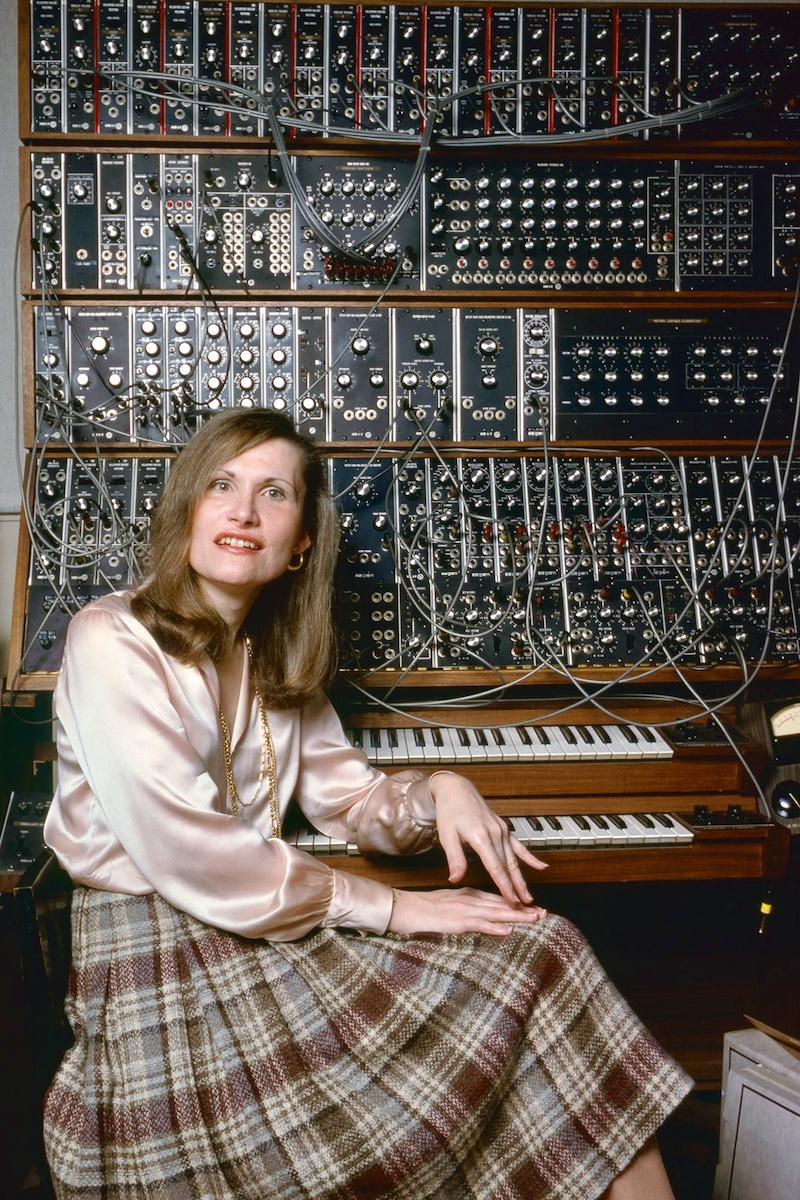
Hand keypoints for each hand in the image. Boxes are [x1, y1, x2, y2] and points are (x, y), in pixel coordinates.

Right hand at [387, 886, 547, 936]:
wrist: (403, 907)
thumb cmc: (422, 909)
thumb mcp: (448, 906)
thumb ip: (464, 909)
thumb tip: (480, 917)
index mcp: (468, 896)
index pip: (497, 900)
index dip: (516, 905)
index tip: (533, 909)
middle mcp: (469, 900)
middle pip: (501, 905)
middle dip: (523, 910)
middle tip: (544, 913)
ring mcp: (464, 910)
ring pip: (495, 913)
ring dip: (516, 917)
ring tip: (535, 919)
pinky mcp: (456, 921)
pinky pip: (478, 925)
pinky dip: (494, 928)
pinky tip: (507, 931)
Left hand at [429, 771, 547, 906]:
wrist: (456, 789)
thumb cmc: (449, 812)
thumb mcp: (446, 835)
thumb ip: (455, 858)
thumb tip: (455, 879)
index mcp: (480, 836)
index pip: (495, 867)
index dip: (504, 886)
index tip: (511, 902)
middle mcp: (495, 833)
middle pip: (508, 866)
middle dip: (516, 888)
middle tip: (524, 907)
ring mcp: (501, 830)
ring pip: (514, 859)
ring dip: (522, 878)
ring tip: (529, 897)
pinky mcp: (503, 828)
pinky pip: (518, 846)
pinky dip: (530, 857)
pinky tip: (542, 867)